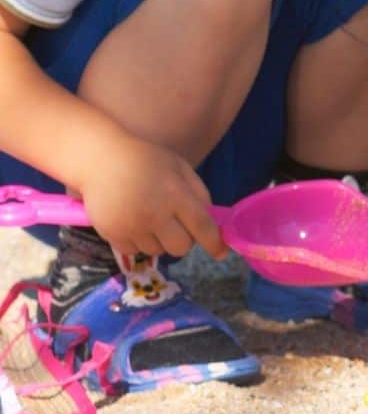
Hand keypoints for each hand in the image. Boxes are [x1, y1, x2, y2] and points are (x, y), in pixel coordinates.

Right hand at [77, 135, 226, 259]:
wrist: (101, 160)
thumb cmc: (146, 161)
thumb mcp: (180, 167)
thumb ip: (198, 193)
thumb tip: (210, 220)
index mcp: (176, 195)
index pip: (202, 226)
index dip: (214, 243)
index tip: (221, 253)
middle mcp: (155, 214)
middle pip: (180, 248)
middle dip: (184, 240)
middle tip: (177, 226)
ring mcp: (132, 227)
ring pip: (157, 251)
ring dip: (160, 241)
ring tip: (150, 218)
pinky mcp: (112, 234)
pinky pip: (134, 251)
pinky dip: (138, 242)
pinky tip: (133, 222)